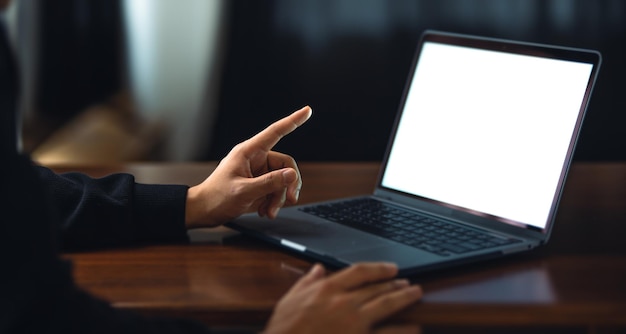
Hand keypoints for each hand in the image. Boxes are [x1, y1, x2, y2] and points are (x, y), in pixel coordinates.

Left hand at [185, 106, 311, 227]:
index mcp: (248, 152)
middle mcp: (255, 159)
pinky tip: (264, 211)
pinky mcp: (258, 184)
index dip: (293, 121)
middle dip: (288, 185)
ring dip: (279, 198)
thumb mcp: (244, 191)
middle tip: (290, 200)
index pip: (275, 132)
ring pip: (282, 180)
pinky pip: (276, 189)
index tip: (307, 111)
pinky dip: (273, 202)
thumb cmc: (216, 198)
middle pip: (285, 165)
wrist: (204, 212)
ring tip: (269, 212)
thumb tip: (292, 174)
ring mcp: (258, 172)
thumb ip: (269, 183)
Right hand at [264, 263, 422, 333]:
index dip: (378, 268)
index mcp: (327, 290)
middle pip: (377, 288)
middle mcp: (344, 303)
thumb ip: (306, 282)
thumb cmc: (283, 331)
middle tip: (407, 283)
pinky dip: (403, 330)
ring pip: (386, 306)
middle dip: (395, 284)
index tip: (391, 269)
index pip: (360, 272)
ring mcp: (355, 324)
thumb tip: (317, 269)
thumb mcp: (288, 300)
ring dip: (403, 298)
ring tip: (416, 294)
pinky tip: (414, 327)